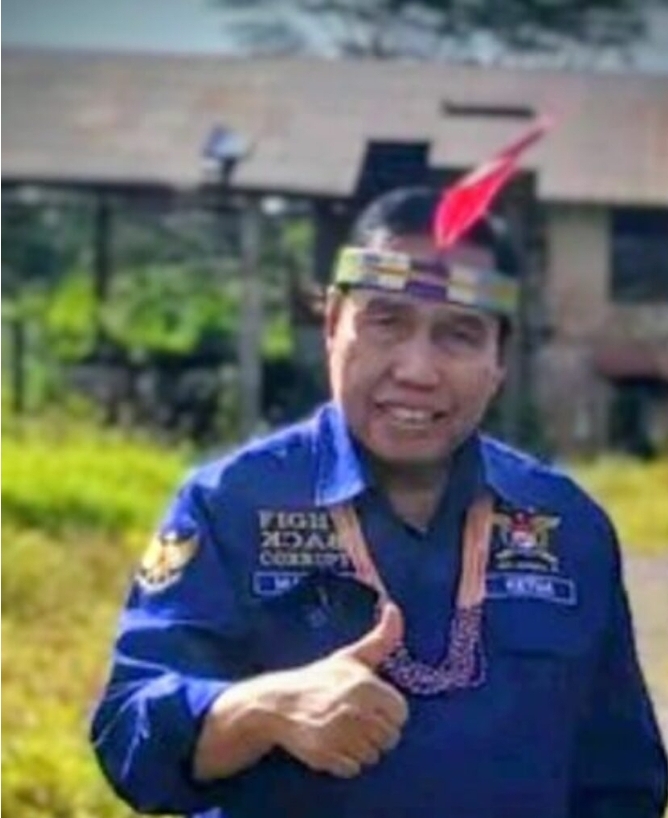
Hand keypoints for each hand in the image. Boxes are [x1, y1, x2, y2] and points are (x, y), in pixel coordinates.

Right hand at [270, 601, 408, 777]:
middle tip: (356, 719)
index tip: (373, 706)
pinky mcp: (325, 756)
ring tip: (343, 731)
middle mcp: (354, 711)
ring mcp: (339, 735)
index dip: (389, 711)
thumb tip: (394, 607)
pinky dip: (345, 762)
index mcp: (365, 686)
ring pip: (373, 756)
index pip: (401, 713)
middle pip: (390, 737)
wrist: (279, 703)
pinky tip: (333, 745)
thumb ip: (382, 637)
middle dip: (376, 731)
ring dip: (361, 748)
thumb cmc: (321, 678)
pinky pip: (353, 769)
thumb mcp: (352, 656)